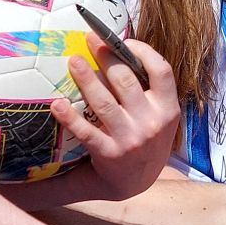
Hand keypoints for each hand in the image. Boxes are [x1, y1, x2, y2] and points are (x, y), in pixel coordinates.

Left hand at [52, 36, 180, 199]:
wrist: (136, 183)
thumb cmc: (145, 138)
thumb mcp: (160, 116)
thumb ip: (149, 90)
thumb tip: (122, 49)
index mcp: (168, 109)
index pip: (162, 71)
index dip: (143, 51)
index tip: (124, 41)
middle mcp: (152, 123)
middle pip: (126, 81)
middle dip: (107, 57)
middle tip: (90, 40)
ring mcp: (130, 139)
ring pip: (104, 102)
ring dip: (86, 78)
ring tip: (73, 61)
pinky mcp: (109, 154)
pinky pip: (86, 132)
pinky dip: (70, 117)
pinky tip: (57, 104)